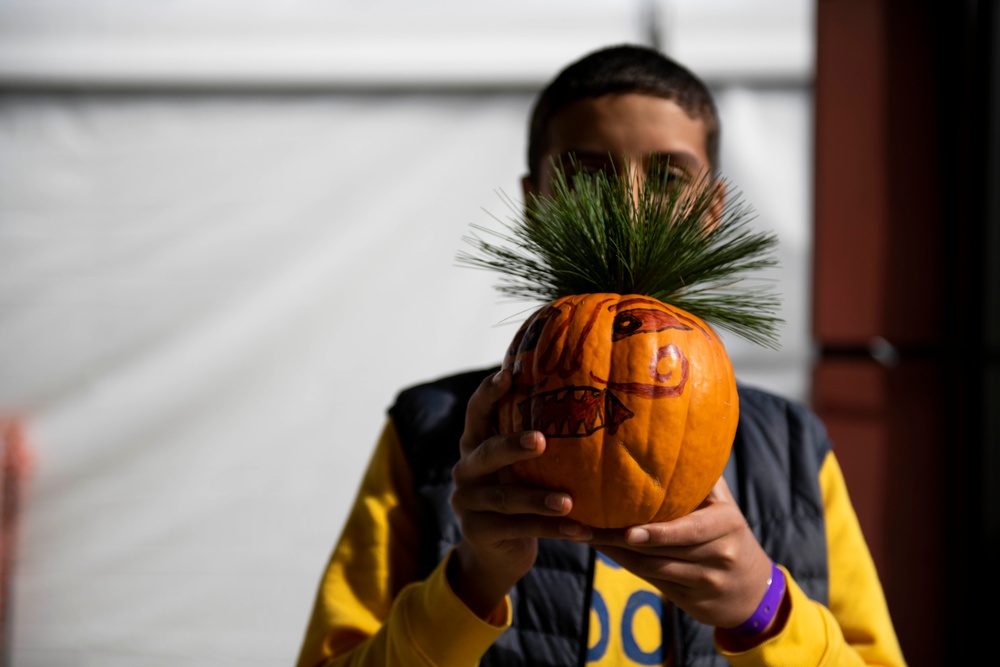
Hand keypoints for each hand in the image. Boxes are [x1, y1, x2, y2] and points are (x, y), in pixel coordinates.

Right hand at [448, 369, 591, 618]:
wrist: (498, 552)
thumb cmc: (519, 493)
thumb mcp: (519, 466)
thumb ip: (533, 438)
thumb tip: (580, 395)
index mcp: (475, 444)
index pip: (477, 412)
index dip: (488, 393)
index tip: (508, 373)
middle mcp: (465, 470)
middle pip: (486, 453)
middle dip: (512, 445)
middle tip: (541, 440)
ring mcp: (467, 503)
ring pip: (505, 497)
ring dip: (539, 499)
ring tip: (568, 501)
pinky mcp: (478, 532)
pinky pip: (518, 528)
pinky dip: (552, 530)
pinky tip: (581, 530)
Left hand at [588, 477, 773, 629]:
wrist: (751, 590)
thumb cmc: (727, 532)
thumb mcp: (723, 503)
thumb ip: (700, 476)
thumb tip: (666, 439)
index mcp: (727, 525)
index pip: (689, 530)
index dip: (658, 532)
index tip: (629, 529)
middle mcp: (719, 556)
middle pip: (661, 551)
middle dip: (619, 538)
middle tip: (584, 526)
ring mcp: (704, 581)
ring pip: (650, 568)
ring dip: (614, 552)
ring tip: (583, 534)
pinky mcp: (689, 600)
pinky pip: (650, 579)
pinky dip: (624, 564)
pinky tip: (602, 549)